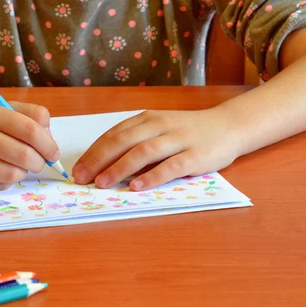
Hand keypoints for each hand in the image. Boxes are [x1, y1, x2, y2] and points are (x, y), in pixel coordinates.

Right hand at [0, 101, 58, 189]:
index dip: (48, 145)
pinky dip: (8, 180)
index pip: (30, 130)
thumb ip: (32, 117)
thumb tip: (50, 141)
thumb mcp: (5, 110)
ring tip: (19, 165)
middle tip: (40, 162)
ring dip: (23, 172)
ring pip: (13, 174)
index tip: (53, 153)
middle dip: (39, 162)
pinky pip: (0, 185)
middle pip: (24, 155)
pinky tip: (0, 170)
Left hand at [72, 109, 241, 190]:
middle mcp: (159, 125)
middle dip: (98, 160)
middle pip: (122, 142)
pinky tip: (136, 187)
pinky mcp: (194, 155)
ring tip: (102, 183)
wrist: (228, 126)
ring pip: (143, 152)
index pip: (113, 134)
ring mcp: (177, 139)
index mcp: (146, 119)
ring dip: (119, 168)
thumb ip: (136, 140)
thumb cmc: (188, 131)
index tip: (77, 169)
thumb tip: (104, 163)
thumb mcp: (159, 128)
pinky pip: (170, 166)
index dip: (93, 152)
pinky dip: (152, 177)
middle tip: (81, 178)